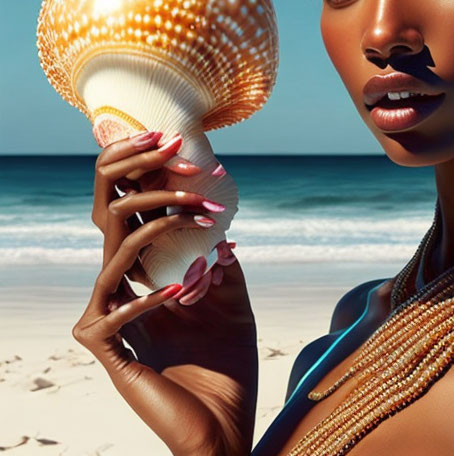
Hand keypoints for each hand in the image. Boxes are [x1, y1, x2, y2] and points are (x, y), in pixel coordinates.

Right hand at [73, 132, 258, 455]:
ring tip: (204, 215)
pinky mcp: (108, 353)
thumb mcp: (232, 300)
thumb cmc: (227, 365)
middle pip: (110, 216)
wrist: (224, 428)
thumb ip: (221, 262)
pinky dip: (150, 298)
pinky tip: (185, 290)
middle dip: (139, 175)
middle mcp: (123, 288)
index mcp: (146, 273)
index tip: (180, 140)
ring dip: (163, 225)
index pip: (133, 210)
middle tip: (175, 148)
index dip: (146, 170)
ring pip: (114, 254)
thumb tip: (223, 227)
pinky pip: (113, 314)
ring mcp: (111, 319)